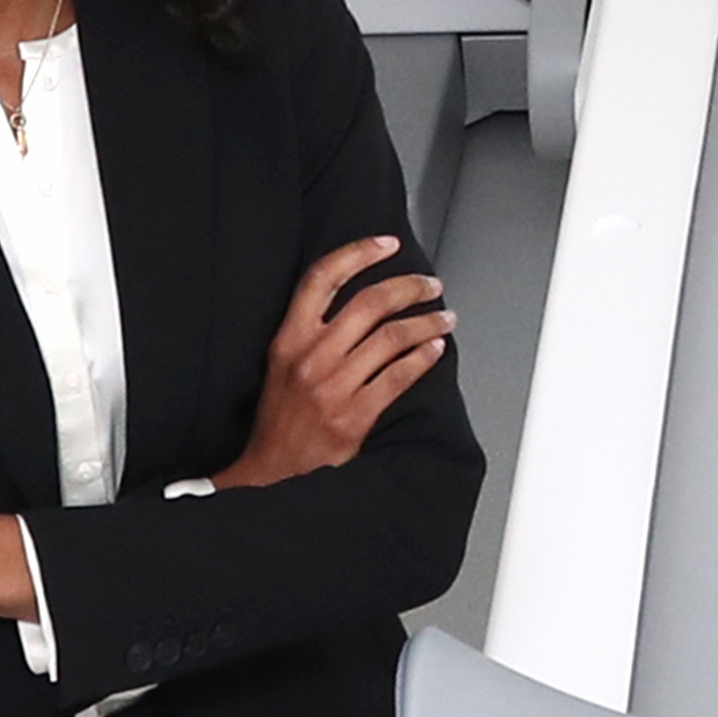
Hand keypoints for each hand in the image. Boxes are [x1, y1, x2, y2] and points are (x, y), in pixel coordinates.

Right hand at [216, 235, 453, 490]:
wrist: (272, 472)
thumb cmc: (281, 416)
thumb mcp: (282, 362)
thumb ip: (311, 329)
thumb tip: (360, 295)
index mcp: (289, 339)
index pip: (322, 279)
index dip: (358, 253)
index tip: (387, 243)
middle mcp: (311, 357)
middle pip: (370, 302)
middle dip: (409, 286)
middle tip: (430, 284)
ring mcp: (334, 387)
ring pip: (392, 336)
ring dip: (427, 321)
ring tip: (445, 317)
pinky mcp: (355, 416)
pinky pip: (400, 376)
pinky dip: (423, 357)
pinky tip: (435, 348)